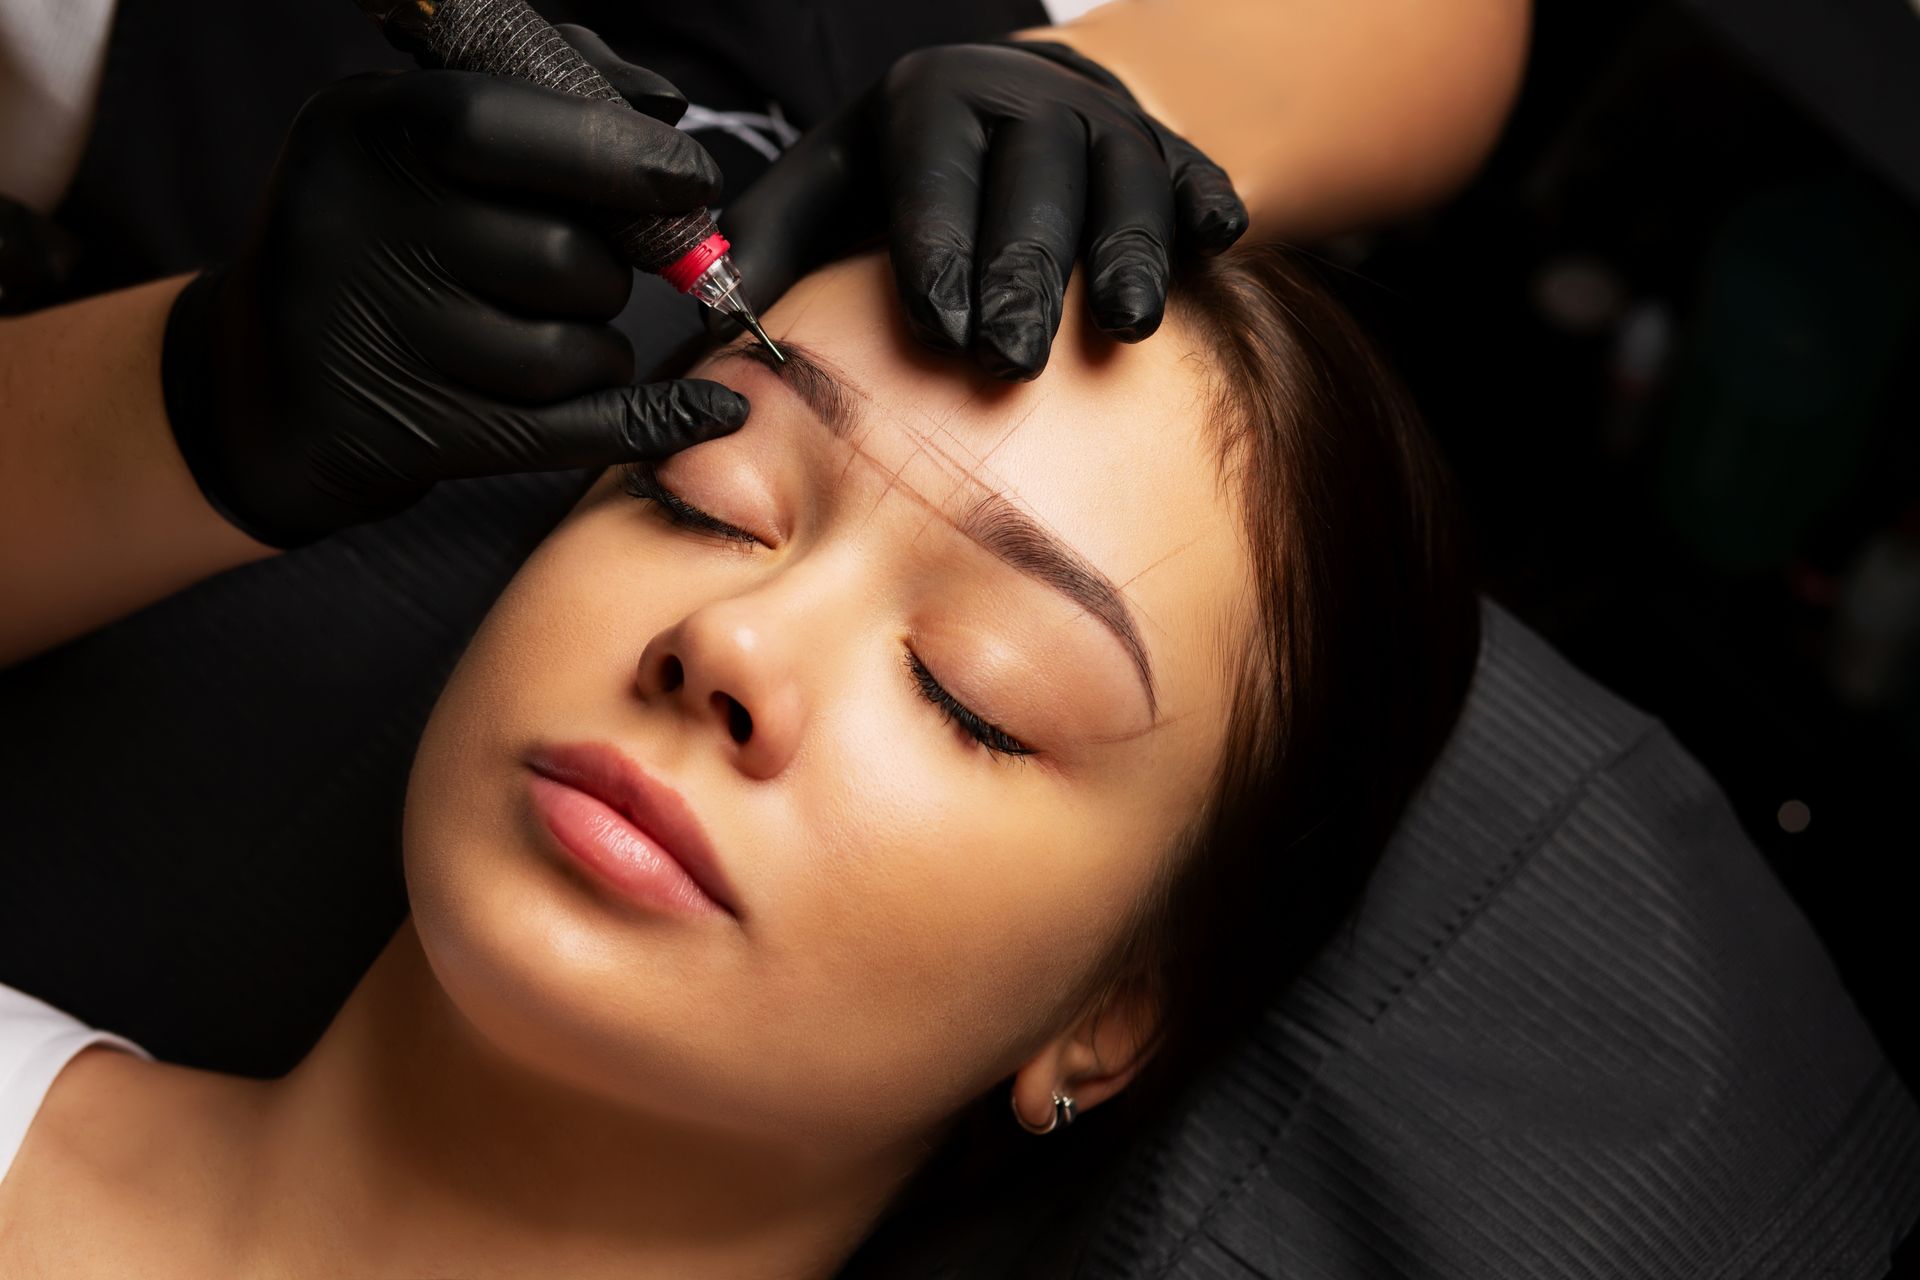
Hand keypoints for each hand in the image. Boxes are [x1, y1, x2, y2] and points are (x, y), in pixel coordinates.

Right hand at [162, 27, 747, 548]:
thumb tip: (668, 106)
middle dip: (609, 274)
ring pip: (574, 351)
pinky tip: (707, 414)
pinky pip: (569, 432)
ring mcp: (378, 339)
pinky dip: (651, 422)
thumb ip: (549, 96)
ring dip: (599, 350)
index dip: (626, 157)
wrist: (261, 382)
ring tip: (552, 336)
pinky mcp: (408, 432)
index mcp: (368, 129)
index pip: (511, 128)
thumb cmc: (382, 237)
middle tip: (578, 275)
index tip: (692, 181)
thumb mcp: (426, 139)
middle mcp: (358, 227)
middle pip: (567, 257)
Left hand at [715, 40, 1248, 380]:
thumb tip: (704, 329)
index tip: (937, 323)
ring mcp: (1109, 122)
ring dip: (1126, 249)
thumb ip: (768, 251)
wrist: (1016, 108)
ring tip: (1123, 325)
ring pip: (1124, 177)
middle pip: (1032, 180)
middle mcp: (1028, 98)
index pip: (935, 168)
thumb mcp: (826, 190)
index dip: (937, 243)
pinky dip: (1206, 205)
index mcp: (932, 99)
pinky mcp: (1172, 150)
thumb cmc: (906, 177)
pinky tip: (1219, 243)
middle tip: (1009, 359)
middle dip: (1023, 271)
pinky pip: (1196, 175)